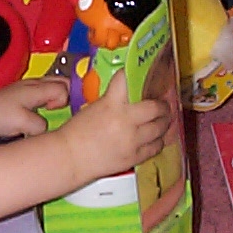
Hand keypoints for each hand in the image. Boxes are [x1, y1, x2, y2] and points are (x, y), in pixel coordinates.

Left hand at [0, 76, 68, 138]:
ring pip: (55, 88)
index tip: (55, 112)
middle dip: (68, 97)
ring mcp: (30, 89)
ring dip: (58, 100)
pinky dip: (47, 103)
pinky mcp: (24, 96)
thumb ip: (41, 126)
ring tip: (51, 113)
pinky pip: (44, 95)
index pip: (65, 89)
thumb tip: (48, 129)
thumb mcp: (22, 123)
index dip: (65, 102)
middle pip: (64, 83)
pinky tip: (39, 114)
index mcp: (37, 88)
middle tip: (60, 112)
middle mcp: (35, 85)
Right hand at [55, 71, 172, 183]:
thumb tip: (132, 98)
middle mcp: (126, 120)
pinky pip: (156, 147)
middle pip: (156, 108)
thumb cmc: (76, 133)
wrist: (69, 158)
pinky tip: (155, 139)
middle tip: (163, 106)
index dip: (136, 75)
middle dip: (162, 106)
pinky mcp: (134, 157)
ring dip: (163, 123)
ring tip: (162, 121)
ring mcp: (132, 140)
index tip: (142, 76)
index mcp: (112, 104)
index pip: (129, 80)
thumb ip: (114, 101)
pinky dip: (157, 141)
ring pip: (160, 128)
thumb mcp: (94, 108)